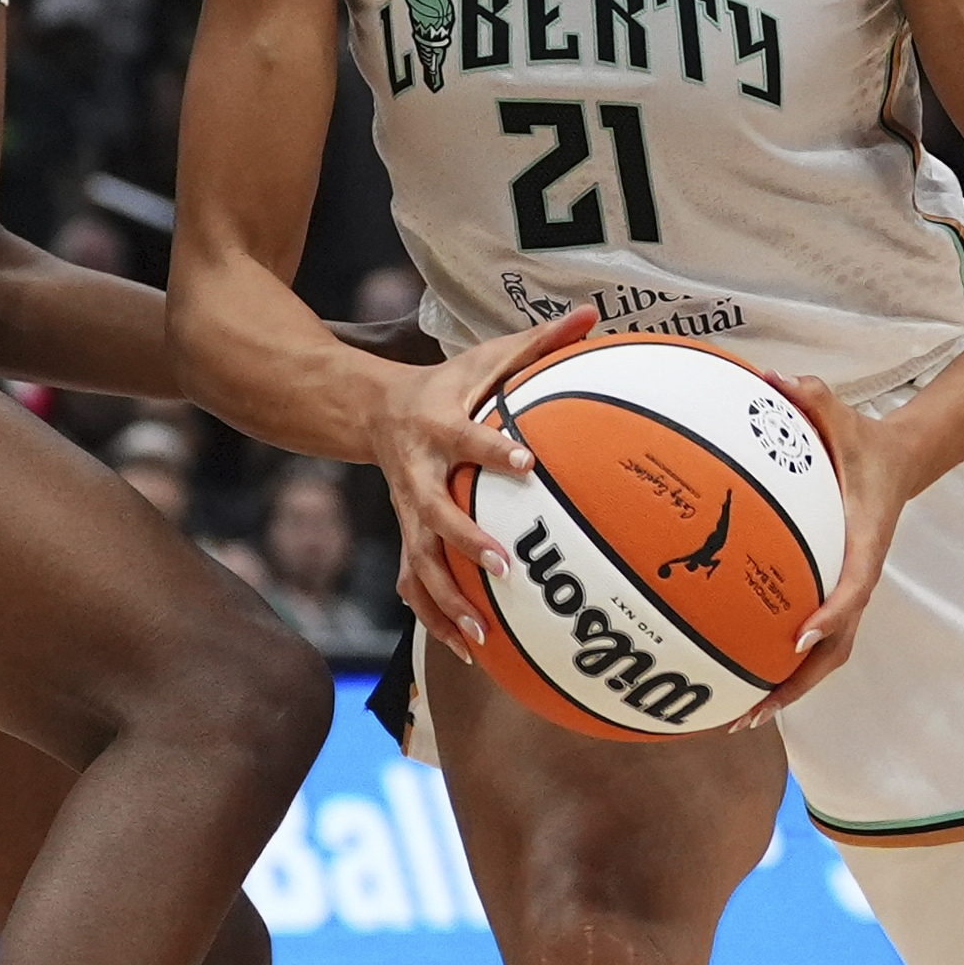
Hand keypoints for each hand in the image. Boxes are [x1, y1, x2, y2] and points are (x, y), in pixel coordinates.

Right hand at [371, 308, 593, 663]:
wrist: (373, 411)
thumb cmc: (446, 385)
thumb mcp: (485, 357)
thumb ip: (538, 342)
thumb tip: (590, 314)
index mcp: (439, 426)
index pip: (467, 438)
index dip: (492, 449)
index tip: (526, 462)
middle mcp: (418, 475)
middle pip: (434, 513)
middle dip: (465, 542)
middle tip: (503, 567)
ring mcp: (408, 512)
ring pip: (419, 564)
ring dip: (446, 602)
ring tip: (480, 637)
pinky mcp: (406, 537)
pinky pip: (416, 584)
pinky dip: (437, 618)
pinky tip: (467, 649)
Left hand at [751, 375, 902, 715]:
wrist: (899, 463)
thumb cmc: (864, 443)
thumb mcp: (843, 415)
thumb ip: (815, 397)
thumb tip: (779, 377)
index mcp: (864, 544)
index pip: (853, 587)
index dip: (830, 614)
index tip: (798, 638)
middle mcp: (858, 578)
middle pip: (835, 648)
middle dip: (795, 684)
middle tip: (752, 710)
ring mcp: (846, 593)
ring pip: (824, 657)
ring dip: (786, 691)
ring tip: (739, 716)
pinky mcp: (832, 595)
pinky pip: (808, 641)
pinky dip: (779, 666)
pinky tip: (736, 679)